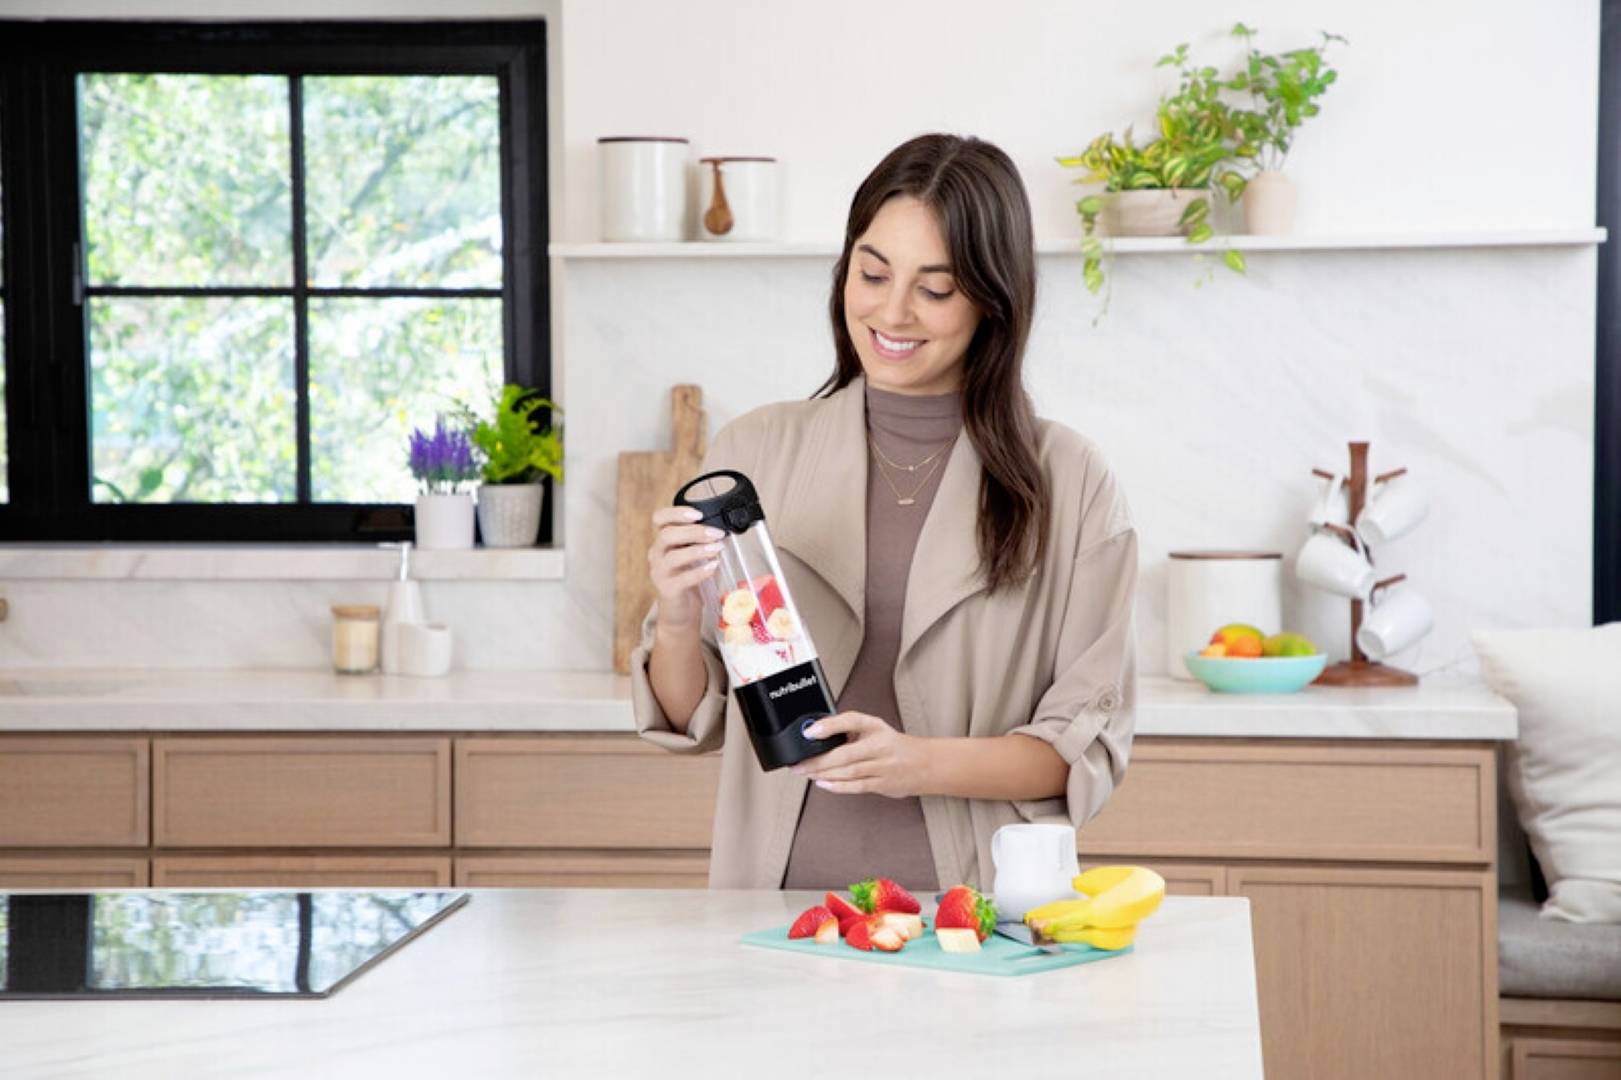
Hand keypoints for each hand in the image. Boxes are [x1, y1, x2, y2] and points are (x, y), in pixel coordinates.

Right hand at [646, 506, 724, 634]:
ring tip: (717, 549)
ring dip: (698, 550)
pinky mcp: (667, 590)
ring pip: (673, 556)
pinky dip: (699, 571)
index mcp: (663, 542)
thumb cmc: (688, 579)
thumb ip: (701, 542)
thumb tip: (723, 531)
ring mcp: (660, 573)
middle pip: (667, 535)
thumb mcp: (692, 556)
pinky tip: (713, 567)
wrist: (680, 611)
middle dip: (694, 531)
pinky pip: (682, 579)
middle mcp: (657, 554)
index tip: (698, 514)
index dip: (676, 513)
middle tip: (717, 534)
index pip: (659, 519)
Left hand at [791, 712, 932, 797]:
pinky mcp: (883, 783)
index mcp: (876, 727)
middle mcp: (880, 745)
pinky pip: (857, 786)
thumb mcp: (875, 730)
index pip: (852, 721)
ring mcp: (883, 766)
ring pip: (849, 771)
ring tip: (806, 773)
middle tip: (799, 763)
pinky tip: (823, 783)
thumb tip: (817, 735)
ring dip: (824, 774)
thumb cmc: (894, 746)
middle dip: (818, 760)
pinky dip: (838, 786)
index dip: (830, 725)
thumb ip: (850, 731)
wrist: (926, 764)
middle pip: (845, 754)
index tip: (811, 731)